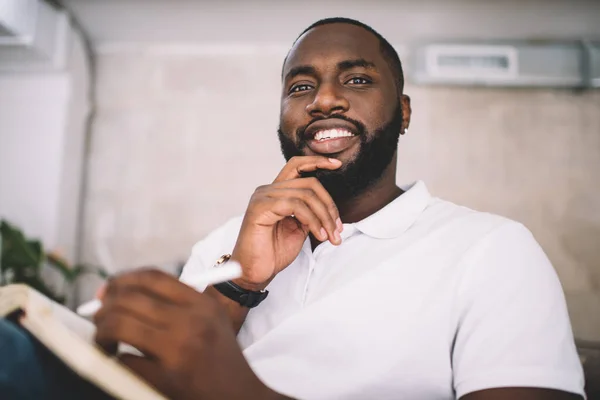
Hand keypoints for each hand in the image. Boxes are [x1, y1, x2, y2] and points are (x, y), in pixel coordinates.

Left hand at [94, 269, 272, 399]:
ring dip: (102, 332)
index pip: (152, 278)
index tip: (108, 290)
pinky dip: (117, 360)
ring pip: (119, 325)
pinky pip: (124, 361)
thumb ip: (175, 301)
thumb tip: (119, 292)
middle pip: (130, 299)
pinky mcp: (167, 379)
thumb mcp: (211, 318)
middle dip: (104, 307)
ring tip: (105, 340)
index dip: (123, 280)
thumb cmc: (219, 356)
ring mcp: (178, 351)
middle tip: (99, 317)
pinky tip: (125, 362)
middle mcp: (191, 322)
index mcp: (202, 304)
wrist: (238, 395)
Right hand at [231, 156, 342, 288]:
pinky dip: (312, 220)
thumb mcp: (298, 228)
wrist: (255, 273)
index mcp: (276, 192)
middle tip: (338, 229)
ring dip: (324, 217)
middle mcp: (268, 190)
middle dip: (329, 206)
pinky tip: (318, 234)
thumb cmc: (273, 252)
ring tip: (330, 236)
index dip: (317, 161)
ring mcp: (263, 197)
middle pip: (309, 183)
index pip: (297, 166)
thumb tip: (328, 208)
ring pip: (305, 195)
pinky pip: (295, 206)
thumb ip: (309, 213)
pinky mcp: (260, 208)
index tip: (336, 164)